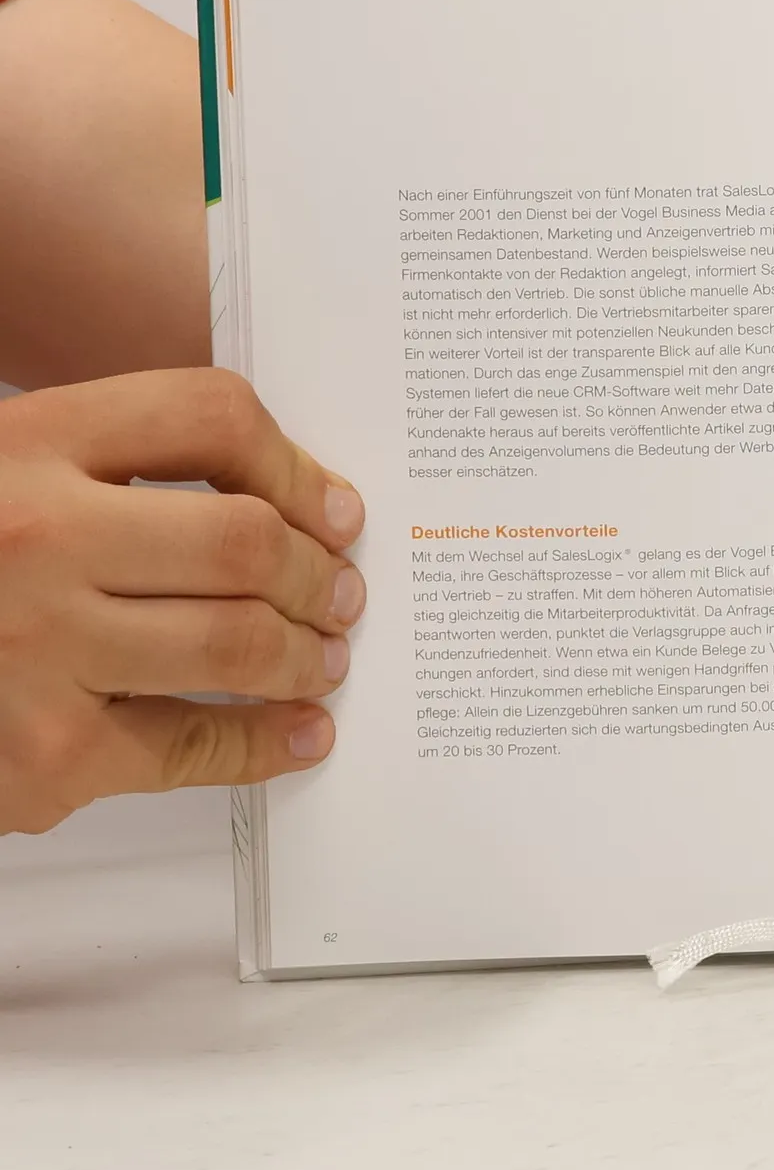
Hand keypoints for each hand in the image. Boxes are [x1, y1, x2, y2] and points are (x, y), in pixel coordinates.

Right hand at [0, 368, 364, 833]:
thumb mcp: (6, 468)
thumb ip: (110, 464)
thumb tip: (282, 501)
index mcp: (29, 441)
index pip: (211, 416)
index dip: (299, 467)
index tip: (337, 511)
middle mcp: (34, 534)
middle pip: (245, 542)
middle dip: (320, 577)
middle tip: (345, 596)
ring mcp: (36, 647)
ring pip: (238, 644)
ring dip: (308, 657)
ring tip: (326, 660)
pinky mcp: (43, 754)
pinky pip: (191, 746)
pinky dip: (263, 745)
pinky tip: (298, 735)